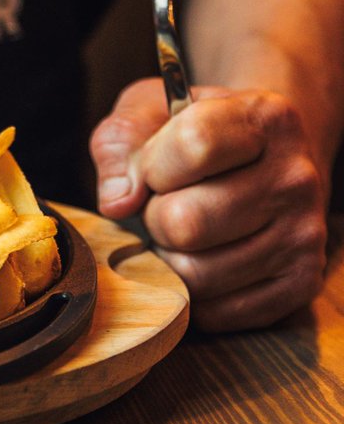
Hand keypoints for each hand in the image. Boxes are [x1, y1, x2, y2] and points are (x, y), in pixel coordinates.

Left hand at [90, 78, 327, 330]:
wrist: (259, 157)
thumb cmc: (193, 135)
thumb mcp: (148, 112)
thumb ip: (120, 146)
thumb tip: (119, 205)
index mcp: (264, 118)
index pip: (194, 143)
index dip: (153, 162)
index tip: (154, 167)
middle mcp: (294, 175)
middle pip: (186, 221)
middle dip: (154, 217)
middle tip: (166, 204)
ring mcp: (303, 234)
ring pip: (197, 273)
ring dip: (170, 257)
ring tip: (184, 231)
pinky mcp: (300, 284)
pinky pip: (218, 311)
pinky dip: (192, 292)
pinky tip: (200, 257)